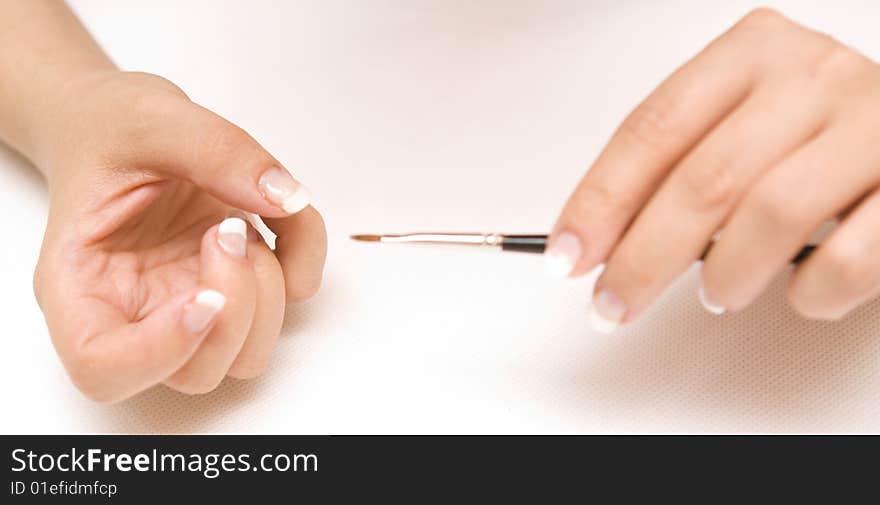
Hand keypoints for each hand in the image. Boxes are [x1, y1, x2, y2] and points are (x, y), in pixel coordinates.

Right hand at [32, 71, 326, 401]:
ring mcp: (189, 305)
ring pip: (247, 355)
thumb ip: (216, 150)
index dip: (162, 351)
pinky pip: (292, 300)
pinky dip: (303, 256)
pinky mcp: (236, 286)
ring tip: (237, 224)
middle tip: (223, 232)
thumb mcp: (150, 118)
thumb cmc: (111, 129)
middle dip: (235, 308)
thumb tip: (285, 197)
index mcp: (82, 284)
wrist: (123, 125)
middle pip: (198, 372)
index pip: (104, 367)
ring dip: (268, 292)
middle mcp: (137, 311)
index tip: (202, 295)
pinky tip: (275, 216)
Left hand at [547, 9, 879, 331]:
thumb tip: (601, 240)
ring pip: (772, 212)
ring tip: (715, 295)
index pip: (652, 129)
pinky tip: (799, 293)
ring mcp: (872, 125)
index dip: (601, 200)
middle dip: (644, 256)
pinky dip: (811, 292)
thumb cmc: (815, 131)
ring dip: (726, 274)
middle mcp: (812, 77)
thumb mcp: (742, 123)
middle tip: (613, 303)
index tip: (567, 254)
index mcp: (752, 53)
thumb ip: (679, 166)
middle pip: (704, 177)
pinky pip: (851, 257)